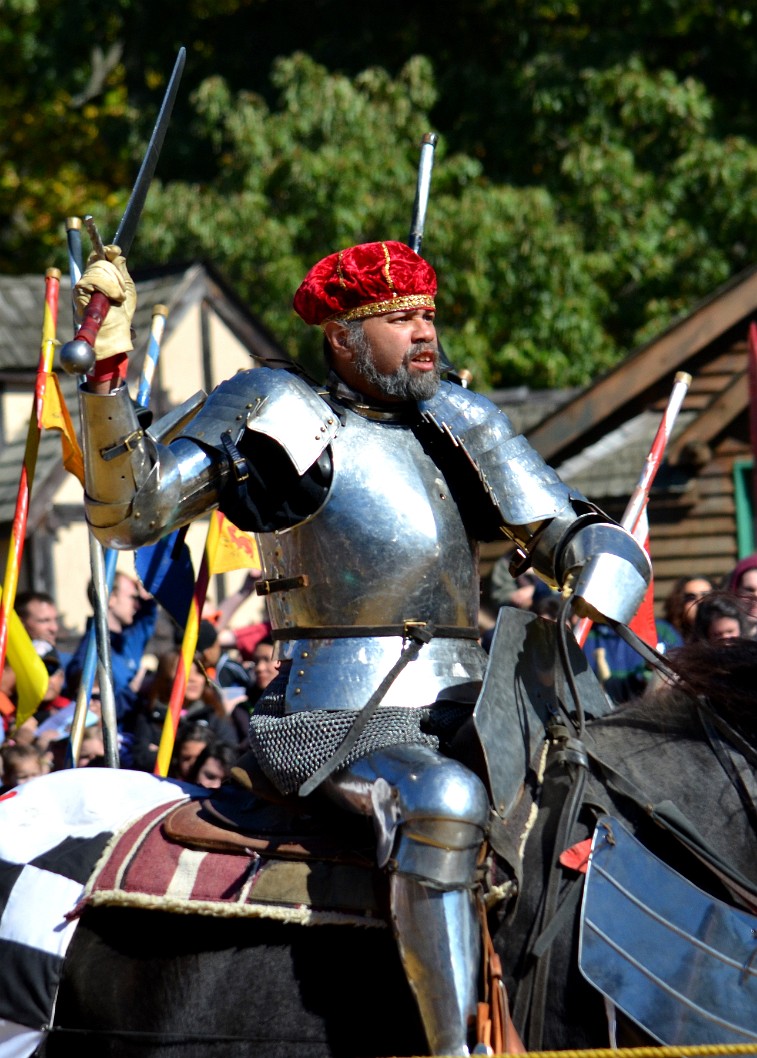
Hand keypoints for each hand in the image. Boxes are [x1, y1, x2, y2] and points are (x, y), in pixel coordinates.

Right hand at [74, 244, 135, 358]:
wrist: (115, 330)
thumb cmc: (121, 313)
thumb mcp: (126, 287)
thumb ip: (120, 269)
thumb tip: (114, 250)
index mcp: (100, 275)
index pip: (99, 254)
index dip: (107, 250)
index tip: (115, 250)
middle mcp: (88, 277)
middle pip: (100, 259)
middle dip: (116, 275)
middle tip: (121, 293)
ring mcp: (82, 283)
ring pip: (98, 268)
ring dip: (114, 284)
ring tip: (118, 299)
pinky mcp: (79, 290)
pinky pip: (94, 278)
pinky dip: (108, 288)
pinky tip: (113, 299)